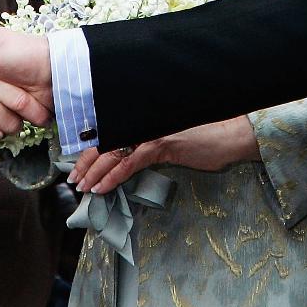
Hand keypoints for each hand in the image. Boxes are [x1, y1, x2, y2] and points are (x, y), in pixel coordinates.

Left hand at [71, 116, 260, 194]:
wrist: (230, 134)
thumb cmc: (205, 134)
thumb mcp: (173, 135)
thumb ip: (151, 141)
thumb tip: (130, 155)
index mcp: (143, 118)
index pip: (110, 131)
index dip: (91, 148)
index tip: (78, 163)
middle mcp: (142, 120)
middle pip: (106, 141)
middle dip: (87, 161)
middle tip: (75, 179)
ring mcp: (150, 130)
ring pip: (113, 152)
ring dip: (95, 171)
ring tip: (83, 187)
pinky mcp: (160, 144)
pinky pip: (130, 162)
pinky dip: (113, 176)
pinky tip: (102, 188)